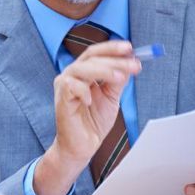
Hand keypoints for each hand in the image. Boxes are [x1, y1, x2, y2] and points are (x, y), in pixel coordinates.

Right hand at [34, 42, 141, 194]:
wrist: (82, 146)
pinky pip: (71, 87)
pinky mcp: (61, 99)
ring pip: (82, 68)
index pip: (98, 53)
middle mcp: (73, 74)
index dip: (113, 48)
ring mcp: (65, 85)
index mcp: (84, 71)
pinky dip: (84, 91)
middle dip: (114, 59)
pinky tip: (91, 101)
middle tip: (133, 64)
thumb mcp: (112, 97)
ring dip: (103, 70)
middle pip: (91, 57)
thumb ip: (118, 81)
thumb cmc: (94, 121)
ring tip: (120, 77)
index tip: (130, 48)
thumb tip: (131, 63)